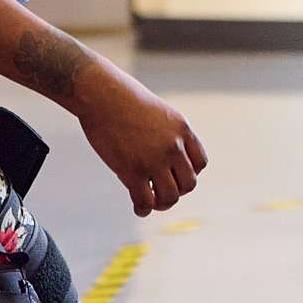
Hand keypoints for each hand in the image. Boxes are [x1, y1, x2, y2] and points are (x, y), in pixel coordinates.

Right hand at [74, 63, 207, 216]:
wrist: (101, 93)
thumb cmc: (123, 99)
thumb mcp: (156, 112)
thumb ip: (165, 134)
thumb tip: (162, 164)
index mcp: (182, 129)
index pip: (200, 163)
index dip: (188, 173)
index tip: (173, 175)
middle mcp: (173, 146)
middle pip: (189, 184)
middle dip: (176, 191)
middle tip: (160, 191)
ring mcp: (154, 160)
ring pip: (170, 197)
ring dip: (161, 204)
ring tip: (150, 200)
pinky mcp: (133, 171)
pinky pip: (145, 202)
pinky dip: (143, 210)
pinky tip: (138, 208)